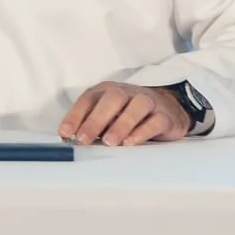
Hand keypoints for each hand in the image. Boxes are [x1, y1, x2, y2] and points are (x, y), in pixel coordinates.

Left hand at [57, 82, 191, 146]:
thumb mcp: (108, 116)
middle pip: (112, 98)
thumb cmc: (129, 114)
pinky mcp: (165, 116)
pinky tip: (131, 143)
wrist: (168, 108)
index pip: (89, 99)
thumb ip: (91, 125)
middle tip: (85, 139)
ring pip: (136, 106)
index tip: (65, 133)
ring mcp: (148, 102)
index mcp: (108, 91)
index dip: (75, 115)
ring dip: (121, 124)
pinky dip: (142, 132)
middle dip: (95, 120)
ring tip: (109, 142)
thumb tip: (69, 138)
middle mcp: (127, 93)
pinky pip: (156, 121)